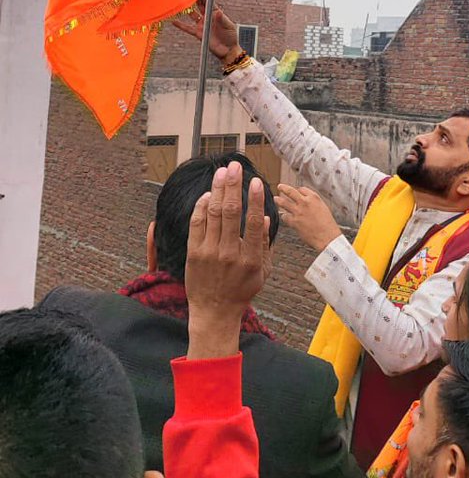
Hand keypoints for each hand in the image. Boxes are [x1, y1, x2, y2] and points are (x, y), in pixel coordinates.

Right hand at [173, 0, 242, 63]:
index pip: (208, 2)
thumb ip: (222, 19)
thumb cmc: (231, 37)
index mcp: (216, 14)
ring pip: (193, 15)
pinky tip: (174, 22)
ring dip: (187, 10)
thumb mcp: (229, 26)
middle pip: (200, 6)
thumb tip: (218, 12)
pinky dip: (181, 25)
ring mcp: (202, 25)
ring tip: (181, 3)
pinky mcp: (198, 33)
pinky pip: (188, 28)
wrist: (227, 50)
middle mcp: (208, 18)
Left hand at [185, 162, 271, 359]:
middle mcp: (229, 253)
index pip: (253, 222)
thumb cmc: (242, 290)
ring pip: (213, 213)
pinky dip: (202, 206)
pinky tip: (208, 193)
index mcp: (250, 258)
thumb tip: (265, 217)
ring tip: (222, 172)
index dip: (255, 199)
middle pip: (230, 211)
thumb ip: (265, 243)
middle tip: (235, 166)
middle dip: (233, 185)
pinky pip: (197, 223)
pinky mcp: (194, 253)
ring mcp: (209, 252)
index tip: (256, 181)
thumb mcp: (262, 271)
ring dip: (217, 189)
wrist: (215, 312)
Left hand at [274, 184, 341, 252]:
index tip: (296, 191)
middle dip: (283, 188)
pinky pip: (284, 216)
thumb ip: (313, 202)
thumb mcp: (323, 207)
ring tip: (276, 199)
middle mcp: (305, 202)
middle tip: (280, 186)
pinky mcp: (294, 221)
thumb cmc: (327, 224)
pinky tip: (285, 216)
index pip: (302, 189)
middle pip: (290, 191)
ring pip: (284, 202)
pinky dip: (284, 216)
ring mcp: (298, 211)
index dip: (298, 190)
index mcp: (314, 197)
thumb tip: (306, 200)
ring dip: (278, 200)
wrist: (327, 236)